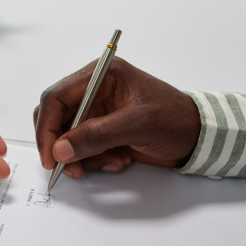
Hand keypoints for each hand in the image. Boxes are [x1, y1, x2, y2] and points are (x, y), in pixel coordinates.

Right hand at [33, 57, 200, 178]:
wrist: (198, 137)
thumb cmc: (176, 120)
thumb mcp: (137, 125)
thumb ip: (97, 135)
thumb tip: (60, 150)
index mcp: (100, 76)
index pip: (55, 98)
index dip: (47, 128)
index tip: (51, 156)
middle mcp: (93, 91)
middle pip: (56, 118)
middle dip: (61, 146)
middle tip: (71, 169)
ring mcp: (97, 112)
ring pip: (67, 138)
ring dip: (84, 157)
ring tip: (114, 161)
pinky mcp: (101, 131)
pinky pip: (83, 149)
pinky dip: (95, 161)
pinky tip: (120, 159)